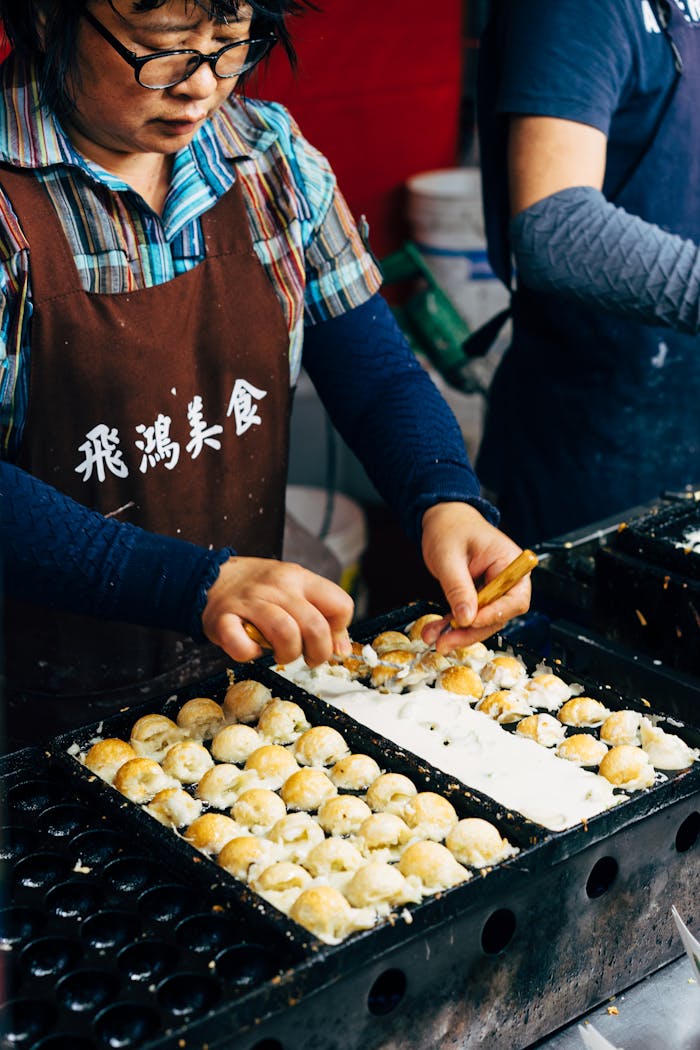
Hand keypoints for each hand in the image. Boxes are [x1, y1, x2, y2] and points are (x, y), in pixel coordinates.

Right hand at [201, 556, 353, 666]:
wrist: (211, 577)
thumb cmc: (260, 590)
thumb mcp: (296, 590)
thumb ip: (322, 616)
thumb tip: (342, 651)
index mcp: (300, 578)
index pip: (341, 604)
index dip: (338, 631)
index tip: (326, 639)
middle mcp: (278, 587)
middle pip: (315, 626)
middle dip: (318, 653)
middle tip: (308, 657)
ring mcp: (250, 602)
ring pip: (285, 633)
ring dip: (288, 654)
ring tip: (281, 654)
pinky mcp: (223, 619)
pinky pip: (242, 646)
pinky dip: (249, 655)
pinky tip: (251, 649)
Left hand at [419, 502, 530, 649]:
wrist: (442, 518)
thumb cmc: (450, 528)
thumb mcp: (449, 556)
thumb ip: (458, 587)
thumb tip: (466, 618)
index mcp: (510, 562)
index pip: (515, 598)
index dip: (494, 615)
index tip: (469, 622)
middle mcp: (507, 578)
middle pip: (498, 615)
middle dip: (471, 631)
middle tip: (445, 642)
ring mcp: (493, 588)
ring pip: (482, 620)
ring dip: (458, 633)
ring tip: (434, 638)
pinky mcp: (478, 595)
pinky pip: (469, 615)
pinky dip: (452, 624)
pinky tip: (435, 631)